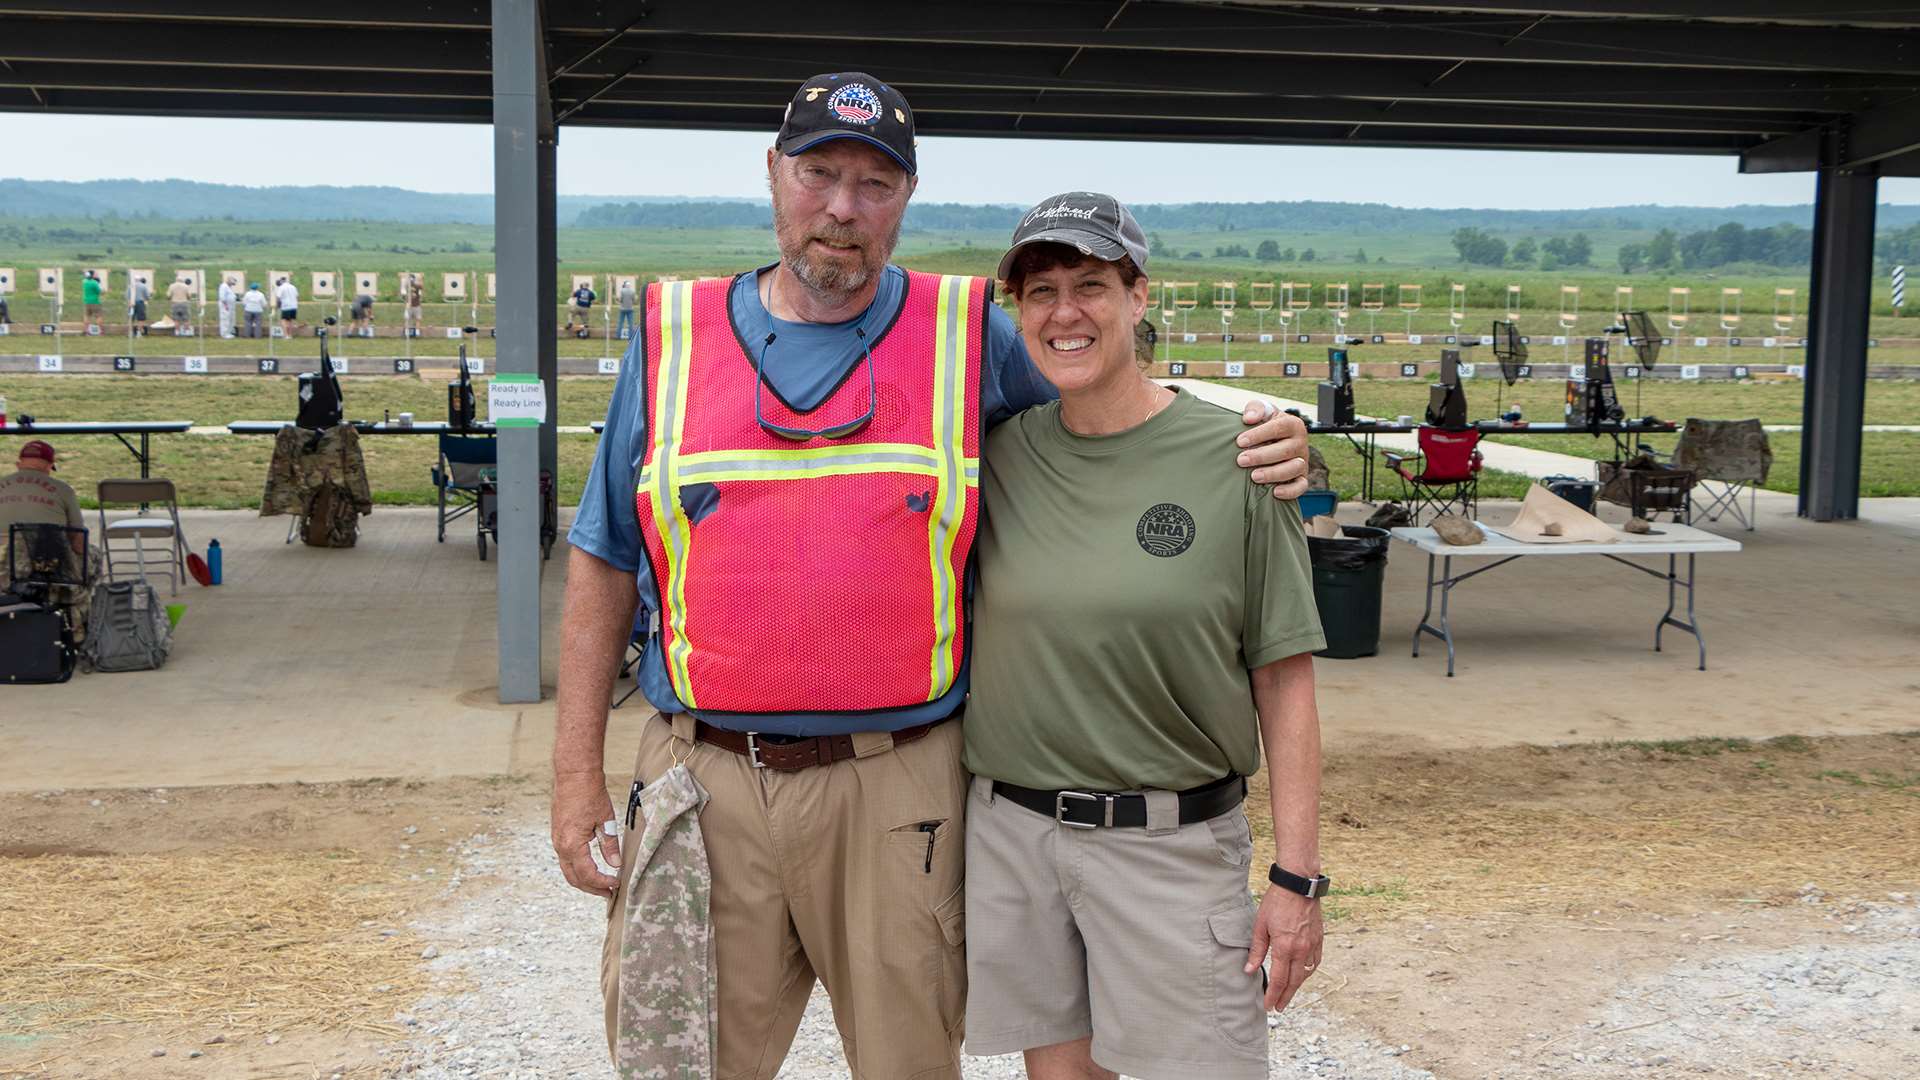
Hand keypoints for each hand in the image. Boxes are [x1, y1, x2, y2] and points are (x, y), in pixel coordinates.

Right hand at [552, 769, 620, 896]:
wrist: (573, 775)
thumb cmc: (590, 794)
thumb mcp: (605, 821)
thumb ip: (609, 845)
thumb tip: (615, 865)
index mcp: (573, 844)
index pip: (588, 874)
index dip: (603, 883)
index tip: (616, 885)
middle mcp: (561, 846)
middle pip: (574, 878)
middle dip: (592, 888)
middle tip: (609, 893)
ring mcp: (557, 841)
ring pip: (568, 870)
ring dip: (584, 880)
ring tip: (601, 884)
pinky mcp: (558, 835)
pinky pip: (566, 859)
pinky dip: (578, 869)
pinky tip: (590, 868)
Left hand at [1237, 403, 1309, 499]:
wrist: (1273, 442)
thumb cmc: (1265, 426)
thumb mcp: (1262, 412)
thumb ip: (1256, 408)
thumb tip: (1249, 418)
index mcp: (1292, 424)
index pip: (1278, 428)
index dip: (1259, 434)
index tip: (1240, 441)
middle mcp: (1300, 443)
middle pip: (1285, 450)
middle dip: (1261, 456)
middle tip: (1241, 460)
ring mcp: (1302, 461)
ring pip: (1293, 468)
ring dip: (1273, 473)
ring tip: (1254, 476)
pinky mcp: (1301, 478)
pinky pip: (1301, 486)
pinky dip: (1290, 491)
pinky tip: (1274, 492)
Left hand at [1246, 884, 1323, 1010]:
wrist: (1299, 885)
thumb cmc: (1277, 902)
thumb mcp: (1260, 925)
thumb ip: (1256, 950)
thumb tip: (1249, 970)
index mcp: (1285, 948)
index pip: (1279, 980)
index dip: (1273, 995)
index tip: (1268, 1005)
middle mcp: (1301, 950)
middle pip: (1294, 982)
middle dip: (1285, 997)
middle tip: (1279, 1008)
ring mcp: (1312, 945)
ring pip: (1306, 974)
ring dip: (1297, 986)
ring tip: (1288, 993)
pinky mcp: (1319, 939)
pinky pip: (1316, 962)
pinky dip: (1309, 972)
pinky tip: (1303, 974)